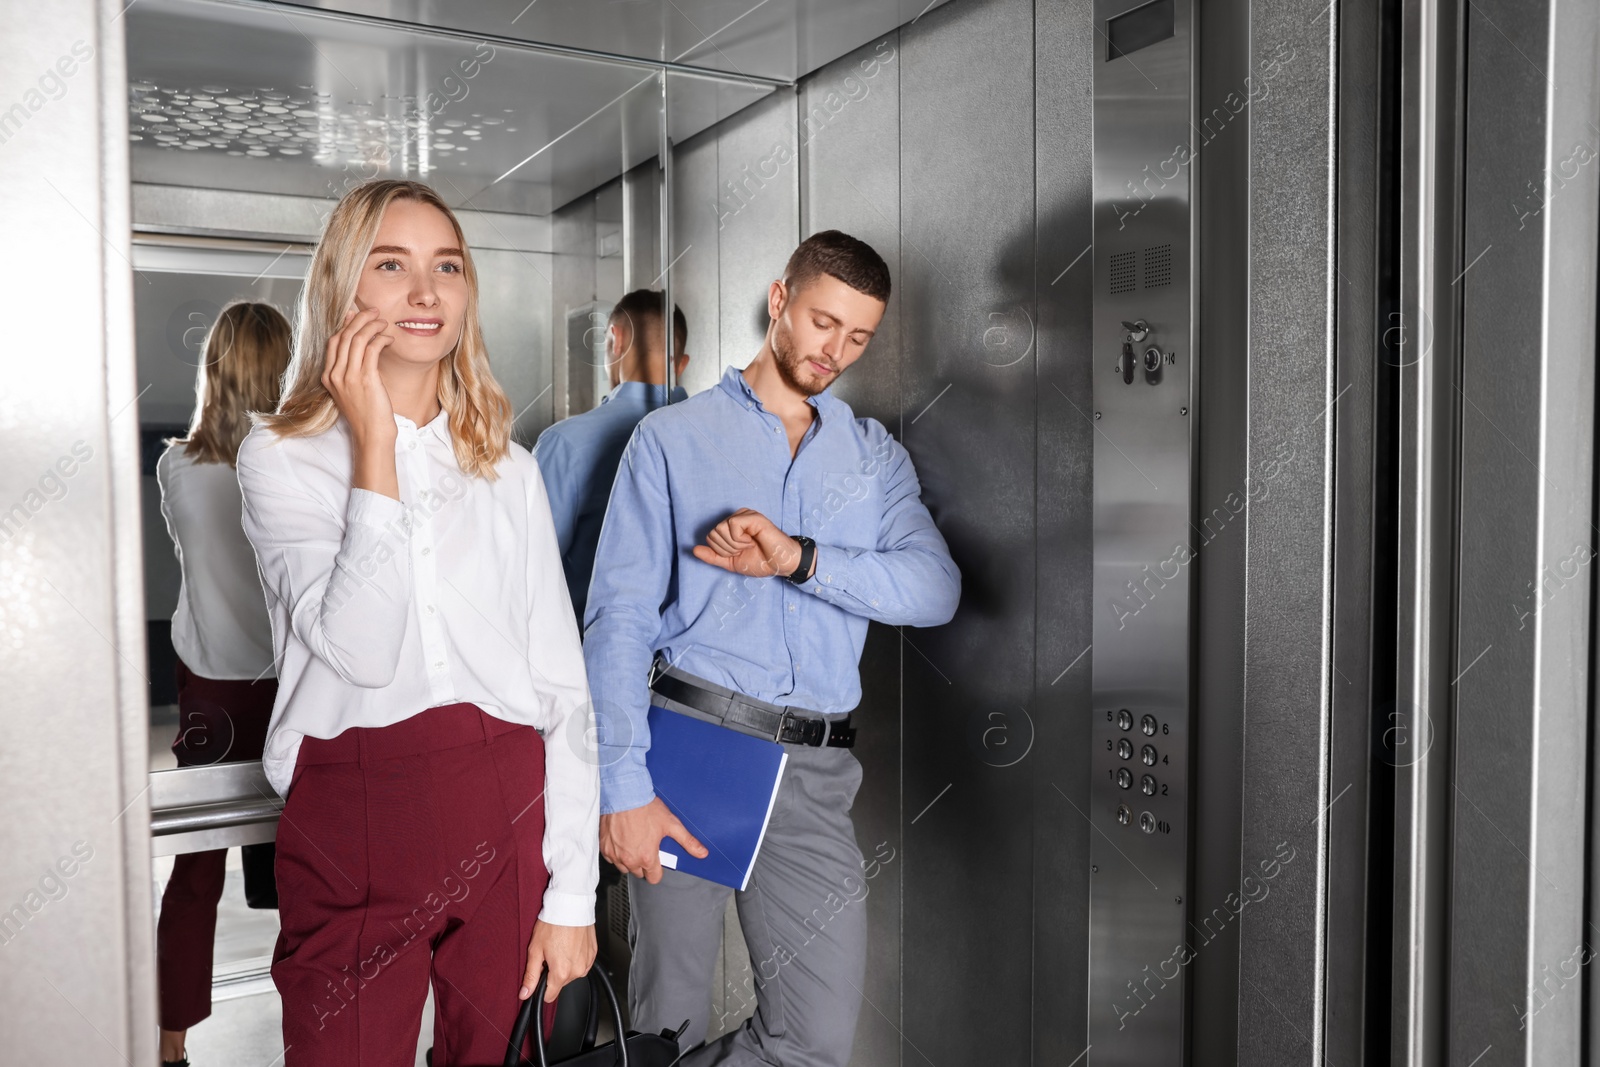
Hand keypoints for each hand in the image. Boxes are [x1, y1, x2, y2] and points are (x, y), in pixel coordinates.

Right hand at [323, 306, 398, 497]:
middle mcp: (335, 375)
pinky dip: (381, 339)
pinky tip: (389, 339)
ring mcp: (348, 377)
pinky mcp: (365, 379)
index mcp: (328, 377)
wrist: (372, 436)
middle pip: (343, 335)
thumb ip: (353, 369)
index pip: (334, 341)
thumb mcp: (354, 390)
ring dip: (371, 325)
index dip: (346, 325)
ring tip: (384, 322)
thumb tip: (360, 346)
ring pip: (356, 339)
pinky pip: (371, 349)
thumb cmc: (368, 414)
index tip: (358, 315)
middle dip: (359, 319)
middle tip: (375, 311)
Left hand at [520, 920, 596, 1003]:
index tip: (540, 974)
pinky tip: (570, 945)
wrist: (571, 906)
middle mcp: (577, 970)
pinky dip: (575, 958)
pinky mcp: (593, 954)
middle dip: (554, 972)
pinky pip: (582, 964)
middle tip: (550, 954)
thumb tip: (525, 994)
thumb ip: (531, 975)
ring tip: (561, 947)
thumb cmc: (553, 924)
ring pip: (572, 974)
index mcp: (562, 972)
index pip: (549, 996)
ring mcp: (587, 962)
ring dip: (565, 965)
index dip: (541, 987)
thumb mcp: (535, 950)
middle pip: (561, 983)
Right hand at [599, 797, 707, 883]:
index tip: (657, 860)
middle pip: (638, 872)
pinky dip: (616, 852)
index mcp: (647, 857)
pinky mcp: (604, 847)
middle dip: (643, 863)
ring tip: (634, 842)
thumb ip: (688, 841)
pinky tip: (622, 840)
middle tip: (646, 846)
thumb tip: (701, 853)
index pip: (653, 878)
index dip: (657, 870)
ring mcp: (615, 854)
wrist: (624, 794)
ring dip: (629, 859)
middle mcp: (629, 859)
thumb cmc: (645, 808)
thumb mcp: (672, 824)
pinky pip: (611, 857)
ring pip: (624, 867)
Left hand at [692, 508, 806, 578]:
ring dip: (734, 545)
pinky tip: (753, 540)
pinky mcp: (752, 516)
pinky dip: (740, 539)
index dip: (722, 551)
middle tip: (745, 549)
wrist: (780, 564)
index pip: (710, 537)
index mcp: (730, 527)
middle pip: (713, 533)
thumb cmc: (760, 561)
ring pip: (720, 529)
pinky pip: (732, 526)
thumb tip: (693, 550)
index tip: (740, 553)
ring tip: (750, 545)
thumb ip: (713, 557)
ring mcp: (744, 515)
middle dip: (728, 548)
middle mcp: (736, 518)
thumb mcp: (731, 562)